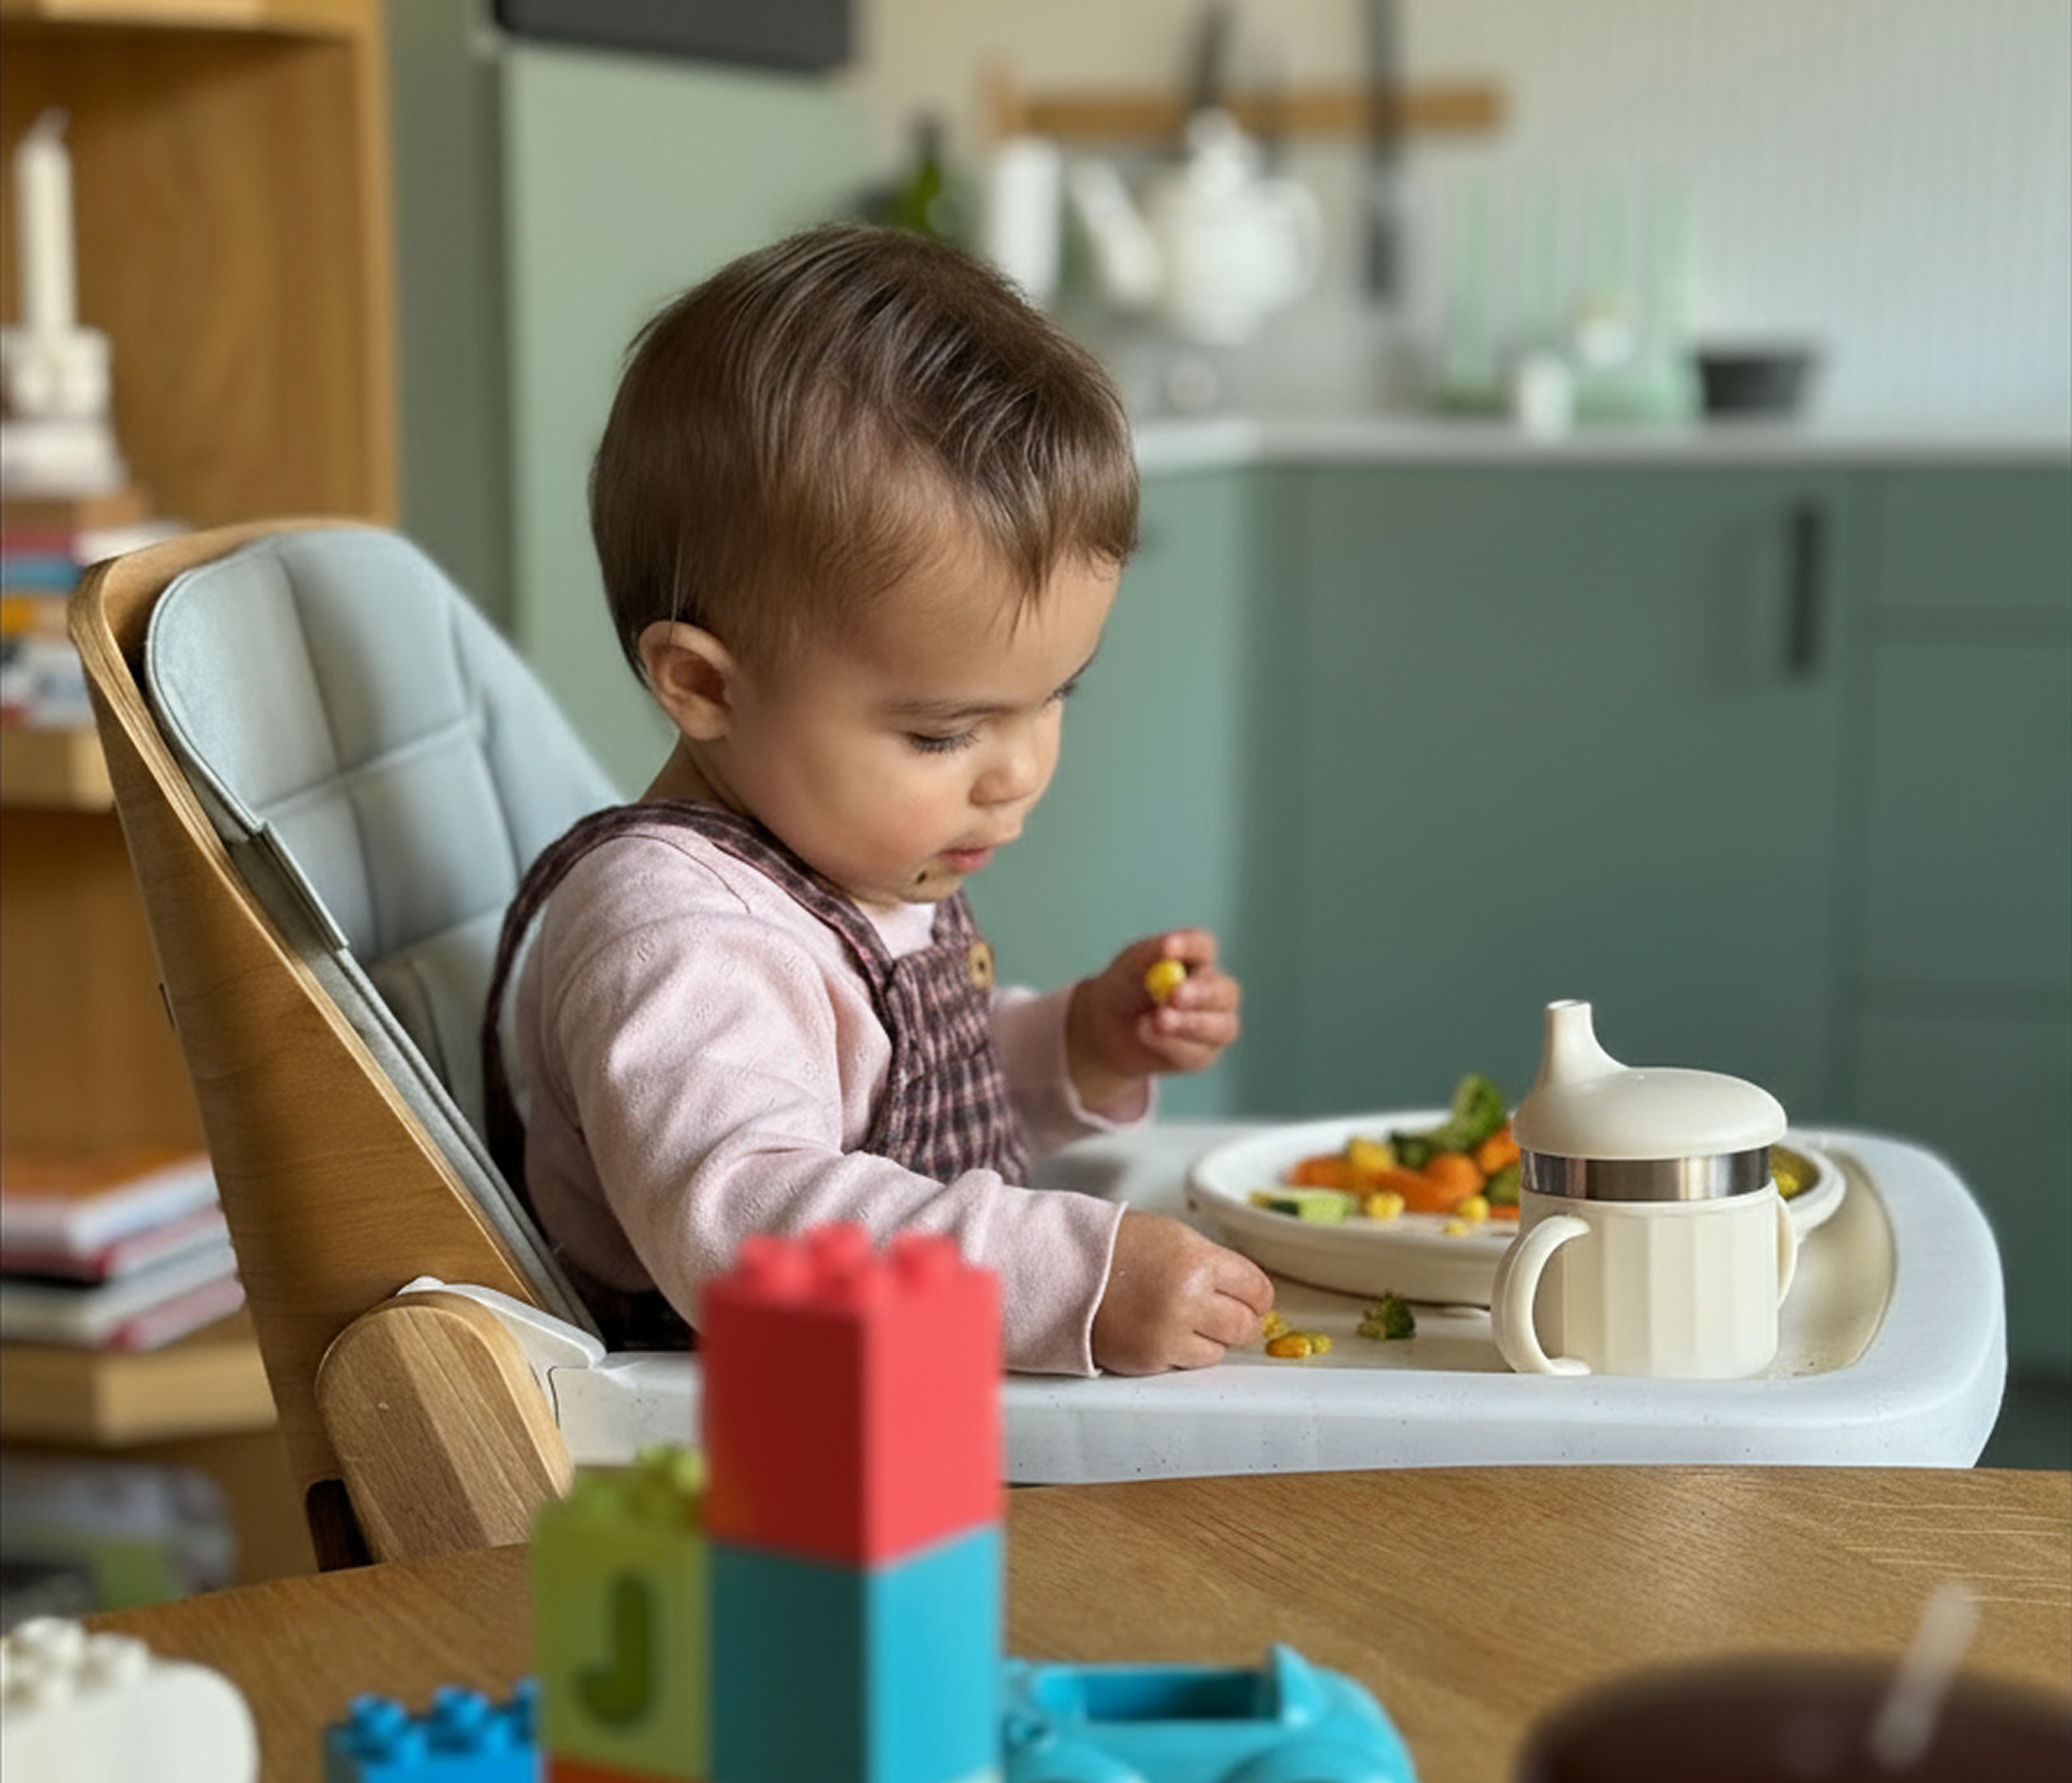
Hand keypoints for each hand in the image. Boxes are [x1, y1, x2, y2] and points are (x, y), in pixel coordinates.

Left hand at [1066, 928, 1240, 1111]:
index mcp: (1197, 959)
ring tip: (1156, 1020)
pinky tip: (1145, 1035)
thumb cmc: (1124, 989)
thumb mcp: (1130, 965)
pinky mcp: (1203, 1054)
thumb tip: (1169, 946)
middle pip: (1226, 991)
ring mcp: (1215, 1025)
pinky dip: (1170, 1045)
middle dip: (1202, 994)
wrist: (1107, 1029)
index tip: (1168, 948)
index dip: (1189, 946)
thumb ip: (1150, 953)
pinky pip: (1197, 1053)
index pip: (1204, 946)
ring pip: (1221, 1027)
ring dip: (1189, 1024)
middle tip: (1174, 995)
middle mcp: (1215, 991)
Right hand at [1092, 1209, 1274, 1373]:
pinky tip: (1163, 1330)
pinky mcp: (1149, 1360)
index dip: (1256, 1295)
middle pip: (1245, 1325)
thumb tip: (1248, 1293)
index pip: (1257, 1290)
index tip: (1252, 1298)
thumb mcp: (1174, 1237)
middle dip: (1240, 1319)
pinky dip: (1181, 1352)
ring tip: (1185, 1319)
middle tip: (1224, 1312)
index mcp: (1197, 1261)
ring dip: (1210, 1338)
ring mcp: (1168, 1334)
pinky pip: (1187, 1366)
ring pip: (1220, 1351)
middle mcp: (1187, 1299)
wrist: (1065, 1267)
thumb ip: (1213, 1264)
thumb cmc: (1115, 1246)